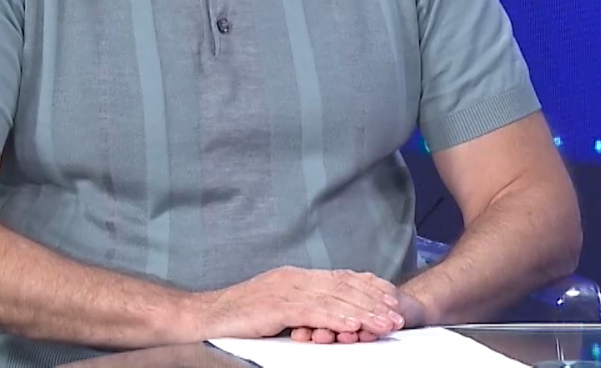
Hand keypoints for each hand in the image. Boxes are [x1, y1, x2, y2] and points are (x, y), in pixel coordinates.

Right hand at [189, 267, 405, 341]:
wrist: (203, 316)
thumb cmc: (237, 316)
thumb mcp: (275, 306)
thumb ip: (301, 307)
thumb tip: (326, 315)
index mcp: (295, 277)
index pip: (339, 278)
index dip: (367, 287)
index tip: (389, 296)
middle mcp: (294, 278)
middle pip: (343, 287)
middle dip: (373, 299)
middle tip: (397, 311)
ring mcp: (286, 290)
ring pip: (335, 298)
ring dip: (365, 311)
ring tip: (387, 321)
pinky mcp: (277, 305)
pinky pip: (315, 311)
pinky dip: (338, 317)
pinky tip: (356, 324)